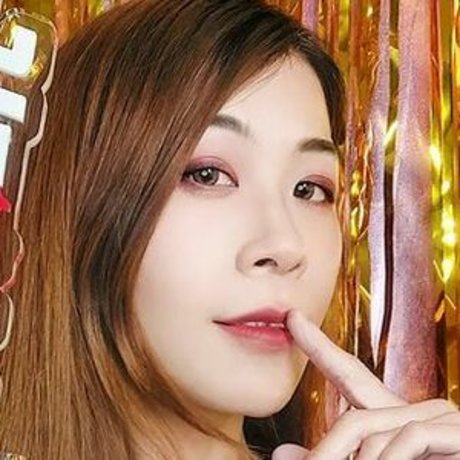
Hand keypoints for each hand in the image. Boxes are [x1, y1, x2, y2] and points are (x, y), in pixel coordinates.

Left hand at [272, 310, 459, 459]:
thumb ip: (332, 455)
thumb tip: (282, 452)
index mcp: (394, 415)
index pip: (348, 372)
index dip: (318, 345)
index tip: (292, 318)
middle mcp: (418, 407)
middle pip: (353, 422)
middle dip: (327, 454)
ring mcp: (443, 417)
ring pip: (374, 435)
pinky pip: (411, 438)